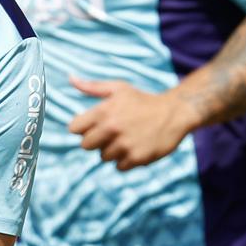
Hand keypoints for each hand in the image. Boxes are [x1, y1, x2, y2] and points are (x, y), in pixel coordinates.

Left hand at [67, 77, 200, 169]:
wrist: (175, 112)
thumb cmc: (143, 100)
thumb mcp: (118, 88)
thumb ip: (92, 87)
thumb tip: (70, 78)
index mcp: (103, 111)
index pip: (74, 129)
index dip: (82, 128)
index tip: (93, 126)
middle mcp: (111, 128)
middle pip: (86, 145)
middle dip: (95, 141)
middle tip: (111, 134)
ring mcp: (124, 144)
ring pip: (103, 157)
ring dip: (111, 151)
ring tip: (126, 139)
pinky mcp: (137, 158)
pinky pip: (119, 166)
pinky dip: (125, 161)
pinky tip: (135, 148)